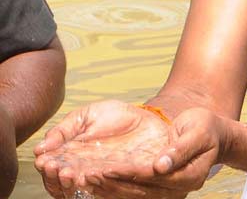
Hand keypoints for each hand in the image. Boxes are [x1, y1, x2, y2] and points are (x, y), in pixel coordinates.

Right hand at [33, 100, 168, 197]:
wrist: (147, 117)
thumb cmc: (114, 117)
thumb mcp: (86, 116)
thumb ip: (64, 131)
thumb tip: (40, 147)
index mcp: (71, 159)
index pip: (53, 171)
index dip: (47, 169)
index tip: (45, 161)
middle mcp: (84, 172)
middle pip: (65, 185)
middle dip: (59, 179)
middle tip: (59, 169)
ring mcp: (104, 178)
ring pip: (85, 189)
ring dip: (77, 184)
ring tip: (74, 173)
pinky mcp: (125, 180)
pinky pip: (112, 188)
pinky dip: (103, 183)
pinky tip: (97, 173)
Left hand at [82, 107, 229, 198]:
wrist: (212, 135)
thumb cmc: (206, 128)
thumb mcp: (198, 131)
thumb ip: (181, 148)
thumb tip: (160, 166)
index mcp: (191, 176)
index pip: (155, 178)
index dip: (130, 174)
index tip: (108, 167)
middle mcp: (180, 190)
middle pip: (142, 191)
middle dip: (114, 185)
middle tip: (89, 177)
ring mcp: (170, 192)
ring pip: (137, 196)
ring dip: (111, 190)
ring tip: (88, 182)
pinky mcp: (161, 189)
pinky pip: (136, 193)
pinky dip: (117, 189)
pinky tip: (99, 184)